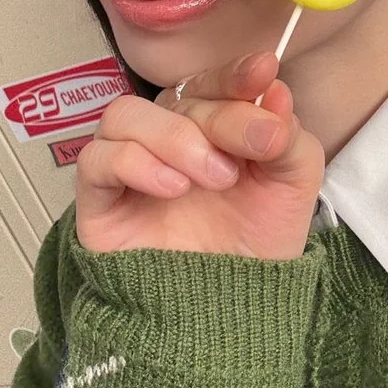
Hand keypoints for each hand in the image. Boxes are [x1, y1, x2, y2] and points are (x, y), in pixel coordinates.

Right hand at [74, 52, 324, 259]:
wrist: (231, 318)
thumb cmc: (257, 248)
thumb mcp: (292, 186)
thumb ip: (288, 137)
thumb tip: (275, 90)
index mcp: (213, 129)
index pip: (214, 82)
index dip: (234, 72)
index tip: (262, 70)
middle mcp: (168, 141)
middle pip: (178, 99)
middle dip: (221, 117)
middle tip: (252, 149)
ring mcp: (130, 168)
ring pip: (124, 114)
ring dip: (174, 137)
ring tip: (212, 177)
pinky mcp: (100, 202)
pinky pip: (95, 159)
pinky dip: (133, 162)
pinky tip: (171, 188)